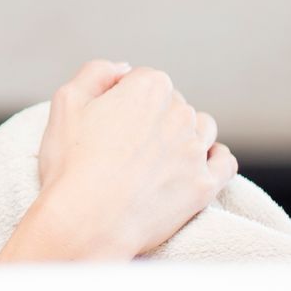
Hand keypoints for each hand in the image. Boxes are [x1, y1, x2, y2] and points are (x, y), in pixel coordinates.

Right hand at [0, 60, 238, 262]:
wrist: (86, 221)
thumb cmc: (71, 163)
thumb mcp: (66, 102)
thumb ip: (96, 72)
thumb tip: (123, 69)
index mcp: (148, 87)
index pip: (143, 79)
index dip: (121, 97)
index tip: (105, 120)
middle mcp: (179, 113)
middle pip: (172, 103)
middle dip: (152, 116)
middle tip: (124, 143)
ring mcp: (195, 150)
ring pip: (202, 128)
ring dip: (184, 134)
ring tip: (157, 155)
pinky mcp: (204, 184)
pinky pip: (224, 162)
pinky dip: (213, 159)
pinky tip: (196, 164)